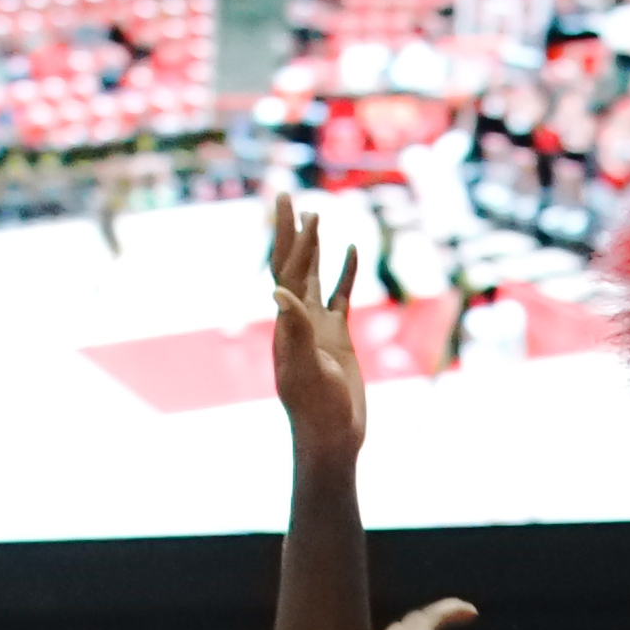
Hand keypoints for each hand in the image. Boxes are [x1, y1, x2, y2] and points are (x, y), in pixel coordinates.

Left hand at [269, 196, 368, 465]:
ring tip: (315, 214)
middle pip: (291, 263)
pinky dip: (346, 272)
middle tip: (284, 194)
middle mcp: (298, 318)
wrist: (331, 436)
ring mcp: (318, 325)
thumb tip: (276, 290)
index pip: (291, 272)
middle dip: (288, 230)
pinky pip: (341, 294)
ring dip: (314, 245)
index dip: (300, 243)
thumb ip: (294, 330)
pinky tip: (353, 251)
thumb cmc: (316, 408)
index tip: (308, 214)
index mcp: (288, 323)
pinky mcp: (337, 335)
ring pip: (314, 274)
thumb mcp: (306, 369)